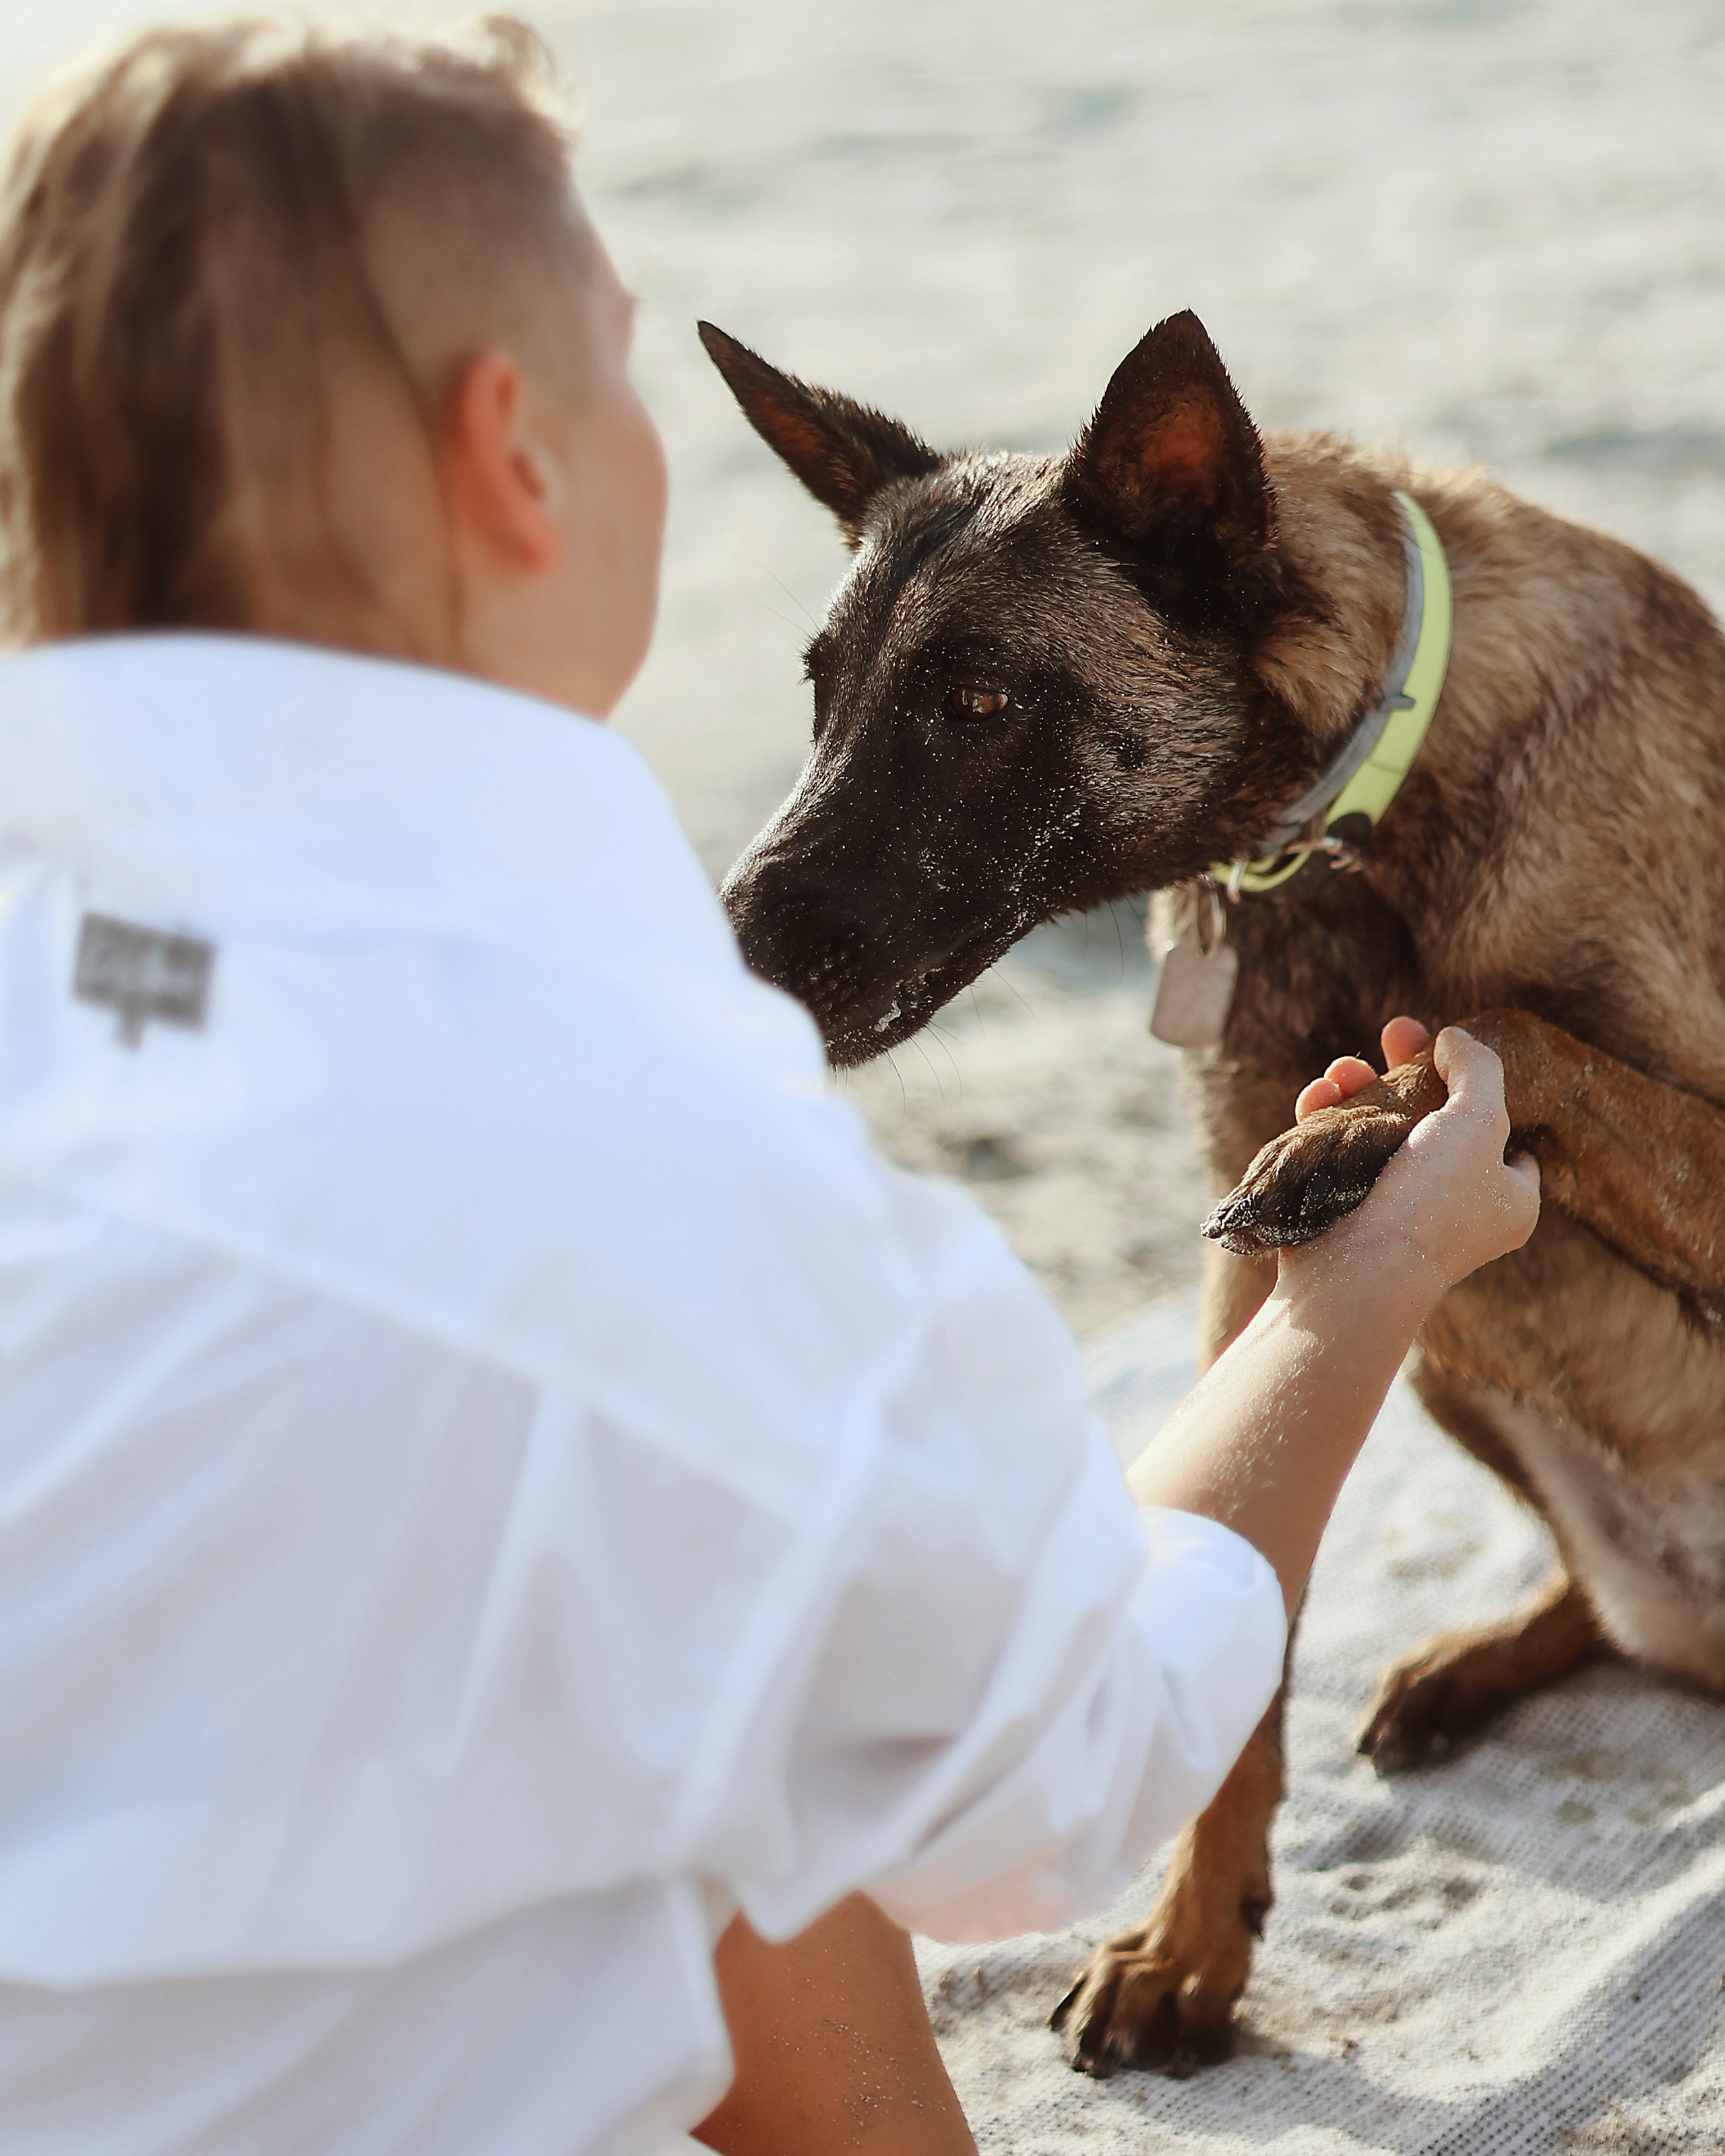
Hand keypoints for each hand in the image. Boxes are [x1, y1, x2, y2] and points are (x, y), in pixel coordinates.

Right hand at [1285, 1017, 1540, 1301]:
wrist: (1358, 1271)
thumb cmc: (1433, 1201)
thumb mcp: (1478, 1120)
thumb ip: (1478, 1069)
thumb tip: (1455, 1038)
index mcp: (1506, 1200)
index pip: (1510, 1141)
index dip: (1486, 1095)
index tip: (1455, 1057)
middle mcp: (1455, 1208)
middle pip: (1435, 1121)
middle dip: (1410, 1072)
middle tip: (1394, 1031)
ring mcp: (1397, 1210)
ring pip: (1381, 1131)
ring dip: (1361, 1088)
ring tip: (1343, 1068)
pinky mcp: (1345, 1209)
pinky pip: (1339, 1150)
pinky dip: (1328, 1118)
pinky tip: (1318, 1094)